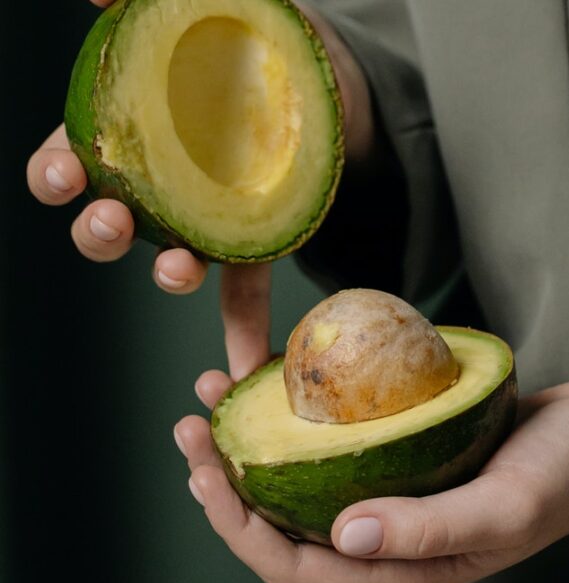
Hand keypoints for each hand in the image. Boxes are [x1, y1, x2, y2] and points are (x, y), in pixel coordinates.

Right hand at [26, 0, 372, 379]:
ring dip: (163, 272)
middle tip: (111, 225)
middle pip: (108, 222)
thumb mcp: (208, 7)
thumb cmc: (252, 40)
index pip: (72, 156)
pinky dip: (241, 335)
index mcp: (130, 131)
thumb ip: (151, 1)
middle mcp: (157, 186)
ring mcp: (204, 220)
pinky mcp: (253, 242)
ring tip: (176, 270)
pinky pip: (242, 295)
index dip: (56, 171)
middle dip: (97, 232)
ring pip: (167, 258)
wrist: (320, 77)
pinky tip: (243, 368)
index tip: (62, 177)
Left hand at [175, 377, 568, 582]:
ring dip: (251, 450)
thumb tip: (342, 537)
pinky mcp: (402, 466)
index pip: (297, 568)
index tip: (206, 467)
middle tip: (193, 424)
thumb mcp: (505, 505)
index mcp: (403, 573)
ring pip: (300, 489)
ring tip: (216, 398)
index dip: (239, 526)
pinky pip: (332, 453)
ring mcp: (393, 505)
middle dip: (227, 486)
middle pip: (282, 531)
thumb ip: (430, 530)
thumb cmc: (564, 475)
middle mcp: (387, 547)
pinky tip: (276, 384)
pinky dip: (295, 424)